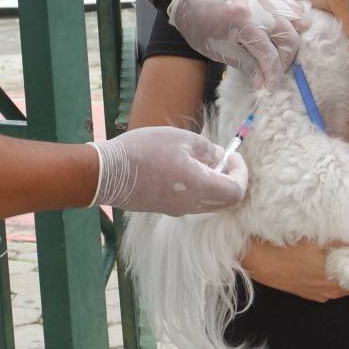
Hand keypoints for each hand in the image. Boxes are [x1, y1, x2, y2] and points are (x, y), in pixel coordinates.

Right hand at [90, 127, 247, 215]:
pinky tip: (183, 168)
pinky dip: (198, 188)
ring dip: (213, 183)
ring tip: (200, 159)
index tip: (232, 155)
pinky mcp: (165, 209)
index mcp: (200, 186)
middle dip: (229, 178)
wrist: (108, 173)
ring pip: (209, 203)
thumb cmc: (144, 150)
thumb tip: (218, 156)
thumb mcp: (180, 138)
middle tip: (220, 157)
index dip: (240, 173)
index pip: (236, 191)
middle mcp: (192, 205)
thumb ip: (206, 148)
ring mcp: (178, 210)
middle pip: (225, 200)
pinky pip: (192, 203)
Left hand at [168, 0, 307, 87]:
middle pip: (289, 37)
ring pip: (296, 19)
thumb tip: (264, 82)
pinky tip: (287, 33)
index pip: (268, 53)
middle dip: (285, 60)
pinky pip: (291, 5)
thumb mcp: (220, 51)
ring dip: (293, 40)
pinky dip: (294, 20)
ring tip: (281, 54)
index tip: (270, 86)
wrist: (191, 0)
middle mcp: (259, 5)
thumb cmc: (201, 28)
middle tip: (275, 72)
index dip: (272, 73)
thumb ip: (246, 65)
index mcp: (242, 21)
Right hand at [241, 230, 348, 302]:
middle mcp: (330, 292)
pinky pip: (329, 284)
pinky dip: (335, 270)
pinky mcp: (306, 292)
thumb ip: (341, 240)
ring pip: (343, 283)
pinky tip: (329, 256)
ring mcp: (318, 293)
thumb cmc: (285, 248)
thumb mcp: (315, 239)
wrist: (255, 260)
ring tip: (348, 244)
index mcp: (336, 281)